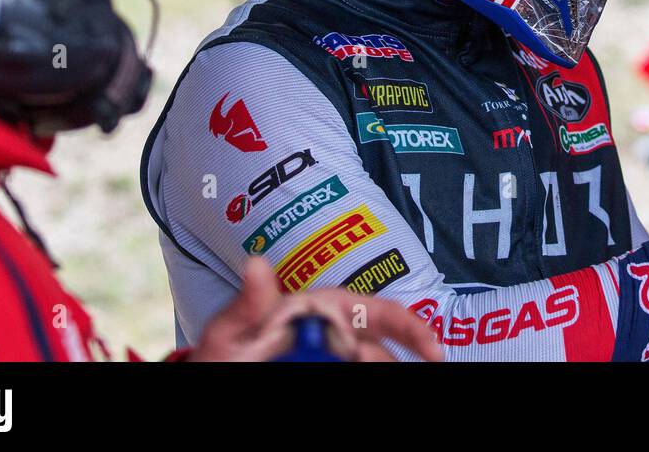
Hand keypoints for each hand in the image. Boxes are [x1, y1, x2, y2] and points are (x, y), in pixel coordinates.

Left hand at [190, 257, 442, 361]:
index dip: (409, 328)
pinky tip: (382, 384)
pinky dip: (373, 377)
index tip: (432, 348)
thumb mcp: (230, 333)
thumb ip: (249, 305)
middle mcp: (333, 337)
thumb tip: (255, 263)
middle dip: (403, 353)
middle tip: (429, 364)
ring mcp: (332, 358)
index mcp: (318, 312)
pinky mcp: (328, 371)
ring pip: (375, 364)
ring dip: (385, 367)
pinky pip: (360, 376)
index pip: (375, 312)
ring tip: (380, 370)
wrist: (216, 372)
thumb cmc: (222, 355)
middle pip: (382, 345)